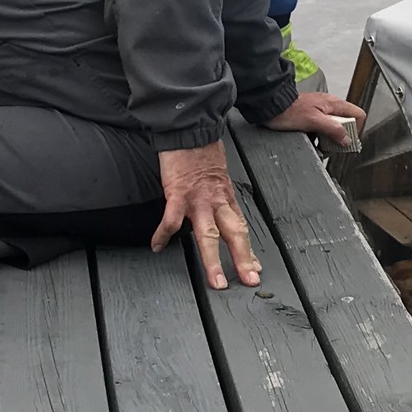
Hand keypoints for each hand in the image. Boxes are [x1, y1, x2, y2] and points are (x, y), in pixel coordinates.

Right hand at [153, 142, 260, 288]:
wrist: (189, 129)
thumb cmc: (203, 150)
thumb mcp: (220, 174)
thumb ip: (220, 195)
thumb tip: (221, 211)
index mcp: (226, 198)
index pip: (241, 228)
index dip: (248, 250)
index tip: (254, 269)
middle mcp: (216, 201)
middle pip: (234, 234)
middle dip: (242, 259)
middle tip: (249, 280)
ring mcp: (198, 200)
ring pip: (209, 235)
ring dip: (213, 260)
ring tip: (216, 282)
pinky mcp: (178, 193)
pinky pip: (171, 219)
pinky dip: (163, 235)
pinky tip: (157, 247)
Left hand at [269, 90, 363, 150]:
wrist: (272, 107)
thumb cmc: (289, 110)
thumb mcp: (314, 121)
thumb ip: (333, 129)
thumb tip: (347, 139)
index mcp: (334, 104)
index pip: (358, 115)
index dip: (356, 129)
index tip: (347, 141)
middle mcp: (330, 106)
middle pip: (347, 123)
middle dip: (341, 137)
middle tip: (332, 146)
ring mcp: (321, 111)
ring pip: (334, 127)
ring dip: (330, 139)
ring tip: (321, 146)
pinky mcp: (312, 117)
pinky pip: (323, 129)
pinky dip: (320, 137)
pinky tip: (313, 142)